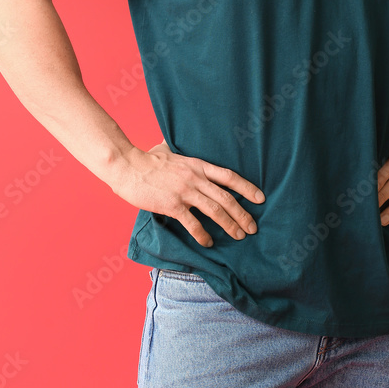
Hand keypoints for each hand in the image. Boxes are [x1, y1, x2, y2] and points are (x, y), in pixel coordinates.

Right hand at [108, 141, 264, 247]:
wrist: (128, 167)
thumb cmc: (146, 158)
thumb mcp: (170, 150)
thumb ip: (181, 153)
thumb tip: (178, 145)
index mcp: (198, 164)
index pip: (229, 176)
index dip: (247, 188)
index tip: (260, 198)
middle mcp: (195, 178)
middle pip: (226, 198)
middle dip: (243, 214)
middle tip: (253, 227)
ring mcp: (185, 192)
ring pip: (215, 211)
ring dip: (230, 225)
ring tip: (239, 236)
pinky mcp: (172, 205)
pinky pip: (193, 223)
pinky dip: (203, 235)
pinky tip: (209, 242)